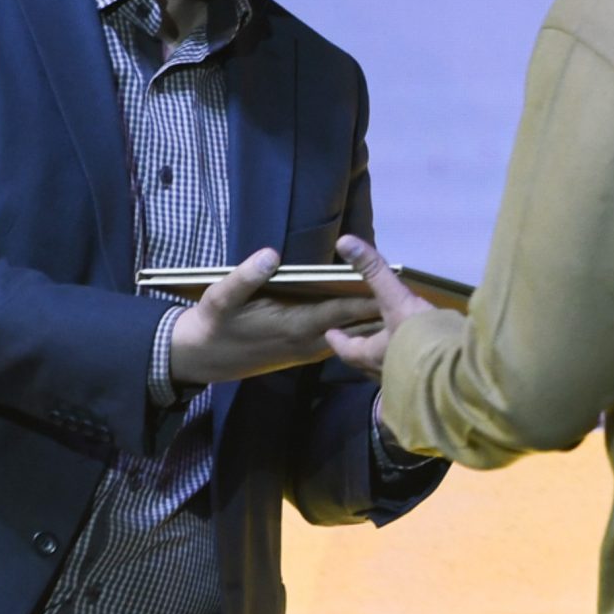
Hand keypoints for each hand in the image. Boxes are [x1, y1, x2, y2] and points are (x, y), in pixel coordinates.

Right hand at [162, 247, 381, 388]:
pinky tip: (367, 317)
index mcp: (292, 325)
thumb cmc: (212, 323)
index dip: (366, 299)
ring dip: (370, 323)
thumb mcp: (220, 297)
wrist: (200, 358)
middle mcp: (304, 341)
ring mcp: (304, 350)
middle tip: (414, 296)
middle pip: (351, 327)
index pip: (338, 311)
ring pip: (347, 337)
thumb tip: (271, 254)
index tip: (393, 285)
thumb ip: (246, 276)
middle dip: (379, 313)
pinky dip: (354, 330)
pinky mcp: (299, 352)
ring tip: (401, 302)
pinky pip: (335, 341)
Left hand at [322, 235, 434, 378]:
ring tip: (389, 353)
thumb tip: (343, 241)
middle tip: (359, 343)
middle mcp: (385, 373)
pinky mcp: (429, 389)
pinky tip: (418, 370)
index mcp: (373, 353)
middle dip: (362, 353)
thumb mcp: (394, 297)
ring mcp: (407, 386)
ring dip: (386, 364)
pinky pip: (412, 383)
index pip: (349, 350)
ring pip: (389, 374)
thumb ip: (373, 270)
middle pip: (367, 364)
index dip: (339, 341)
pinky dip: (410, 376)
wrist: (456, 367)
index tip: (331, 334)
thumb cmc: (418, 333)